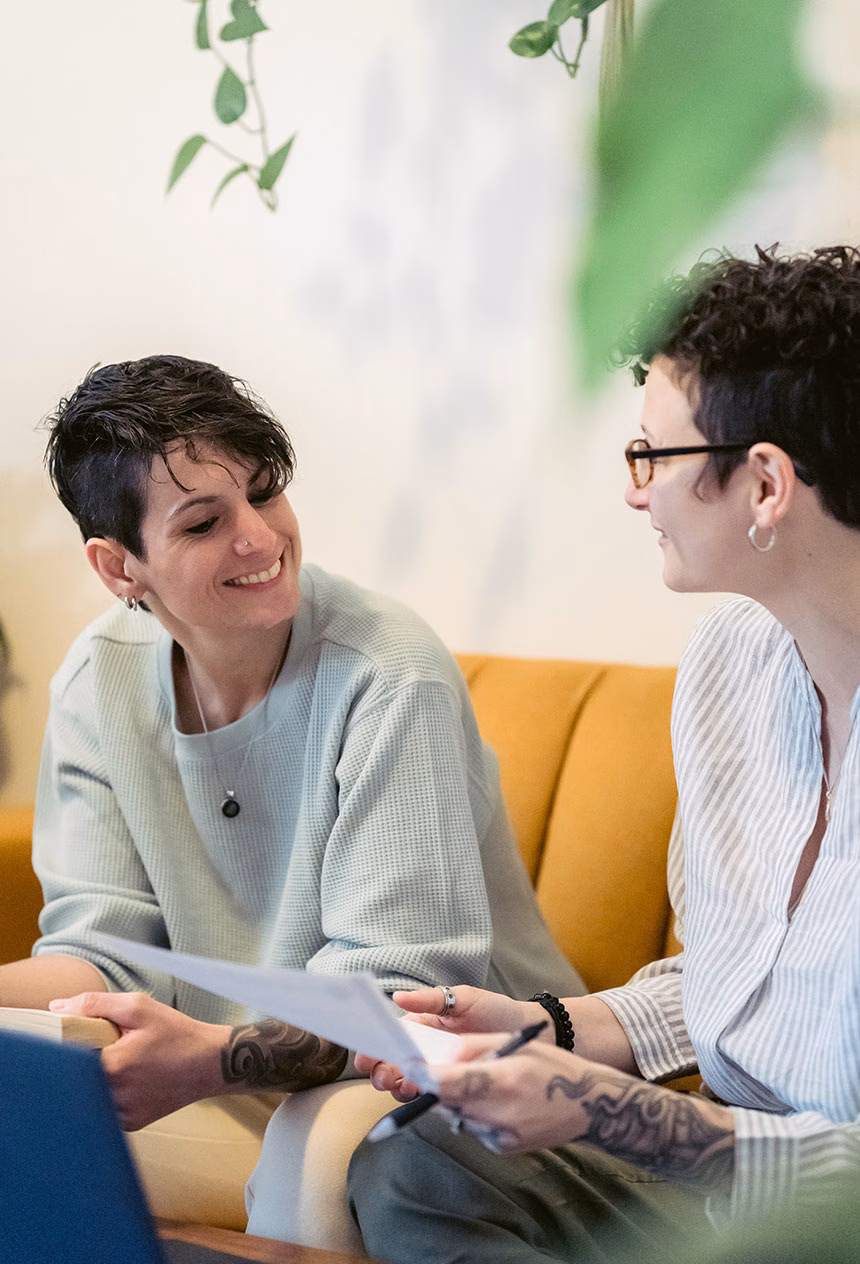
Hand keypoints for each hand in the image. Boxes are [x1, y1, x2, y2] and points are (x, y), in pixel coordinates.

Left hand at [50, 991, 229, 1129]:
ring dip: (97, 1079)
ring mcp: (124, 1114)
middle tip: (106, 1048)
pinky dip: (111, 1094)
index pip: (65, 1057)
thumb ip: (94, 1004)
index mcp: (113, 1065)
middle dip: (83, 1062)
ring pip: (90, 1096)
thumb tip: (56, 1007)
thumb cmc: (178, 1033)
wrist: (211, 1063)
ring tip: (122, 1063)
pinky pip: (107, 1109)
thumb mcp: (139, 1007)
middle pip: (76, 1079)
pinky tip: (131, 1079)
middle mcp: (116, 1096)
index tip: (80, 1035)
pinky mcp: (132, 1124)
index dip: (67, 1044)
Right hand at [355, 985, 542, 1101]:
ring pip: (408, 1080)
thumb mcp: (465, 998)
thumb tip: (398, 998)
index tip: (366, 1057)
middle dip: (381, 1071)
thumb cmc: (496, 1010)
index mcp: (424, 1024)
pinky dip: (420, 1095)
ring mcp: (439, 1068)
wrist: (531, 1033)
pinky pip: (430, 1092)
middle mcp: (427, 1047)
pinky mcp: (454, 1084)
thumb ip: (431, 999)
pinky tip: (419, 1094)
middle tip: (382, 1077)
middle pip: (394, 1061)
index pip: (392, 1036)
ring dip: (397, 1085)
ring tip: (400, 1086)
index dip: (375, 1047)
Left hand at [431, 1038, 734, 1191]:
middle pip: (448, 1101)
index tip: (407, 1067)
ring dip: (457, 1099)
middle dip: (438, 1086)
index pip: (450, 1084)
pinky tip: (495, 1101)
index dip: (424, 1077)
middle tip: (434, 1069)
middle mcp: (500, 1113)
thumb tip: (436, 1054)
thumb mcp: (515, 1044)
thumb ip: (473, 1049)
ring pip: (458, 1115)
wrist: (589, 1104)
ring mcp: (502, 1136)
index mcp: (504, 1080)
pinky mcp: (503, 1149)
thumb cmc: (551, 1065)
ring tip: (480, 1082)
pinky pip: (474, 1127)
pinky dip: (474, 1113)